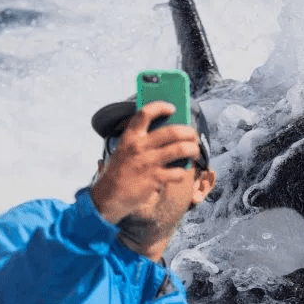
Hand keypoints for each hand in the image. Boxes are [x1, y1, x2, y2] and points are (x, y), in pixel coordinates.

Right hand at [90, 101, 201, 224]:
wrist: (109, 196)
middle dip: (188, 132)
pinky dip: (182, 172)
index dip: (160, 107)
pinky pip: (178, 172)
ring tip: (194, 150)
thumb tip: (169, 134)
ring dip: (192, 149)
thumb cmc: (121, 171)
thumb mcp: (125, 150)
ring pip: (180, 149)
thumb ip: (142, 140)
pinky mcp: (154, 178)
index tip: (172, 108)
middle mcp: (139, 147)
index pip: (145, 113)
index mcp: (130, 137)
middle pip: (172, 131)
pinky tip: (180, 172)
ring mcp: (148, 162)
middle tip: (193, 135)